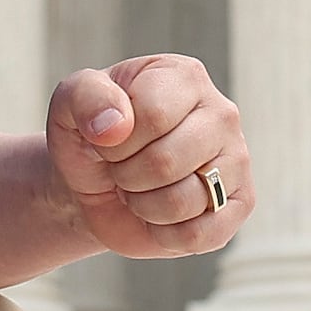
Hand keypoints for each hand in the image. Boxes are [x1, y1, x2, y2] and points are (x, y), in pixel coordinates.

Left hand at [48, 53, 247, 260]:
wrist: (98, 182)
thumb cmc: (91, 135)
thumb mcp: (69, 104)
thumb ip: (85, 97)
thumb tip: (115, 126)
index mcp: (184, 76)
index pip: (153, 114)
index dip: (116, 142)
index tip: (107, 141)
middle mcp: (221, 113)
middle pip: (167, 162)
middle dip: (127, 175)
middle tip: (122, 168)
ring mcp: (237, 159)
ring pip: (182, 201)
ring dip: (143, 205)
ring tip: (140, 188)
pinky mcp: (240, 204)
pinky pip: (199, 234)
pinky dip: (164, 234)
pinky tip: (159, 214)